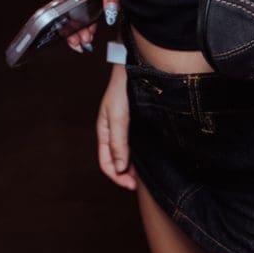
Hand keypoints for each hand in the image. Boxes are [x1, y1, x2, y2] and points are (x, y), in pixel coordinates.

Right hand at [54, 0, 119, 50]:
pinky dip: (92, 13)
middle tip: (77, 41)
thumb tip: (108, 11)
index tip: (65, 30)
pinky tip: (93, 27)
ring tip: (85, 38)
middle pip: (71, 0)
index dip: (63, 14)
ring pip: (80, 1)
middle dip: (73, 23)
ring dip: (83, 21)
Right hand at [97, 65, 135, 189]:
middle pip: (116, 161)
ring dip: (133, 166)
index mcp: (104, 132)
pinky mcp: (136, 122)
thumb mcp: (118, 116)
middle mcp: (113, 132)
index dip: (116, 177)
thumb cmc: (122, 88)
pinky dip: (139, 154)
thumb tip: (119, 168)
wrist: (136, 67)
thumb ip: (118, 141)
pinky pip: (135, 144)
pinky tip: (149, 157)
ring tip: (145, 174)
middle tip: (139, 184)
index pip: (106, 163)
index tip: (130, 185)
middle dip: (125, 175)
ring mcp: (125, 128)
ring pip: (126, 154)